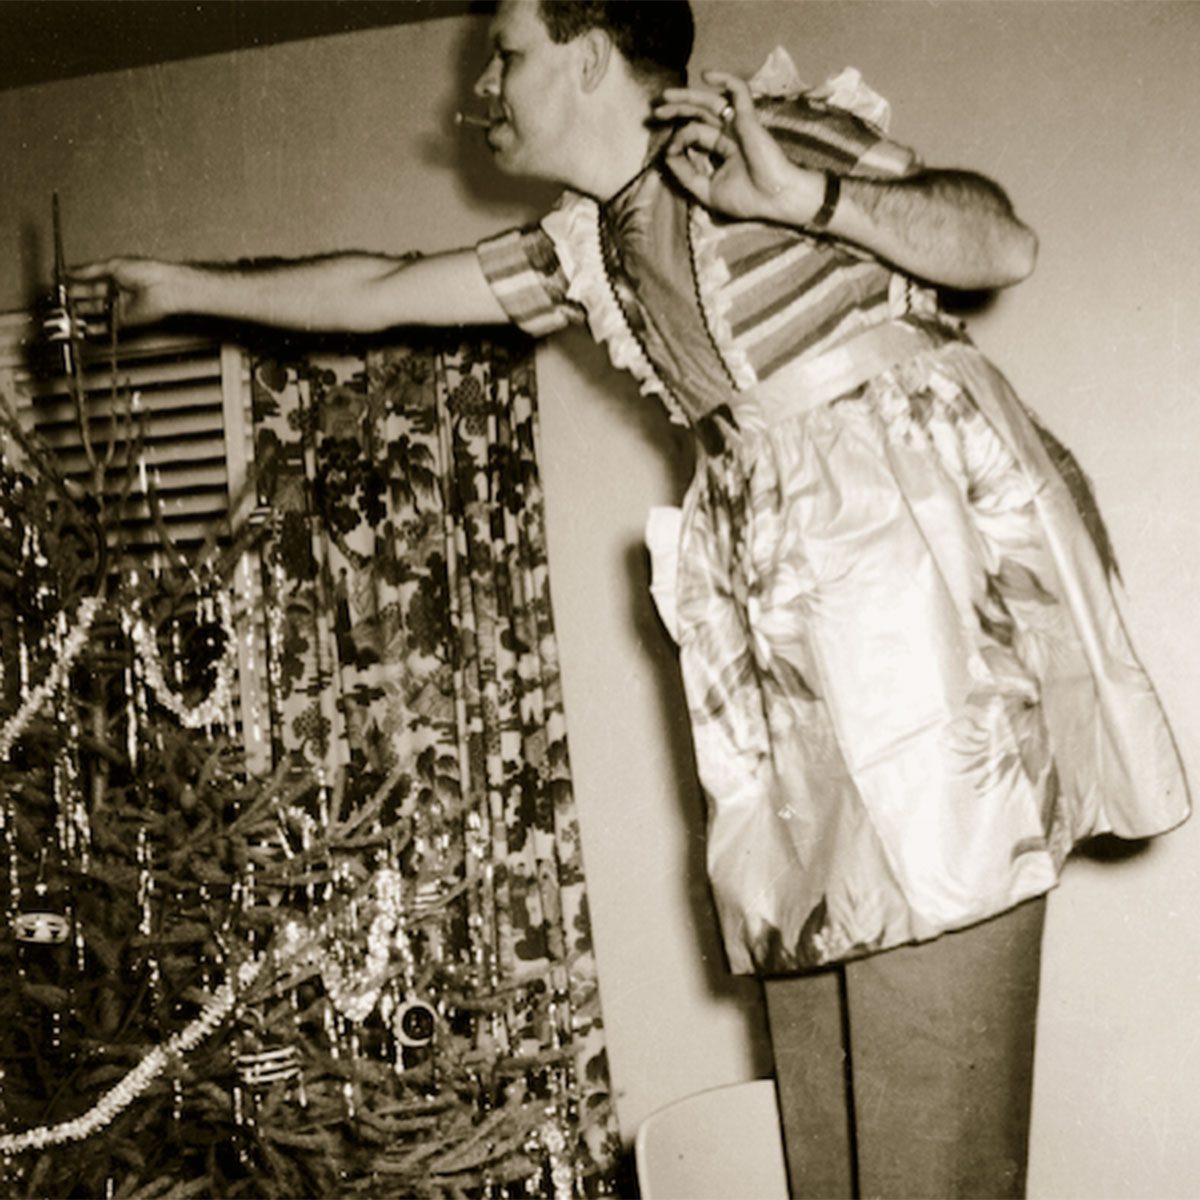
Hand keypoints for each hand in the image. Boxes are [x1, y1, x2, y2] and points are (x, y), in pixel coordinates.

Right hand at [67, 257, 181, 331]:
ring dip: (80, 313)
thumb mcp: (112, 265)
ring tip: (65, 314)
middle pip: (89, 296)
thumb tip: (70, 270)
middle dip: (73, 297)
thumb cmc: (147, 272)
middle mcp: (115, 290)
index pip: (88, 278)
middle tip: (59, 299)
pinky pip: (106, 325)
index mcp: (113, 274)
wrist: (164, 289)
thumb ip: (89, 270)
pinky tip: (82, 327)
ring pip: (95, 311)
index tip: (59, 283)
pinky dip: (94, 328)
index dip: (73, 281)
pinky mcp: (124, 320)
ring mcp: (119, 306)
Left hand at [654, 70, 822, 223]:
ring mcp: (739, 125)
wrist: (776, 199)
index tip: (667, 152)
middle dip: (676, 111)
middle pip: (699, 115)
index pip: (695, 135)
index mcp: (722, 150)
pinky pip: (738, 91)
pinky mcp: (748, 118)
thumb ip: (686, 175)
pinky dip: (725, 80)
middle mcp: (730, 134)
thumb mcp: (707, 192)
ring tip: (665, 96)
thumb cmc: (748, 199)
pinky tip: (706, 76)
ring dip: (688, 96)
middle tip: (656, 111)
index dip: (677, 140)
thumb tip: (667, 155)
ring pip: (710, 103)